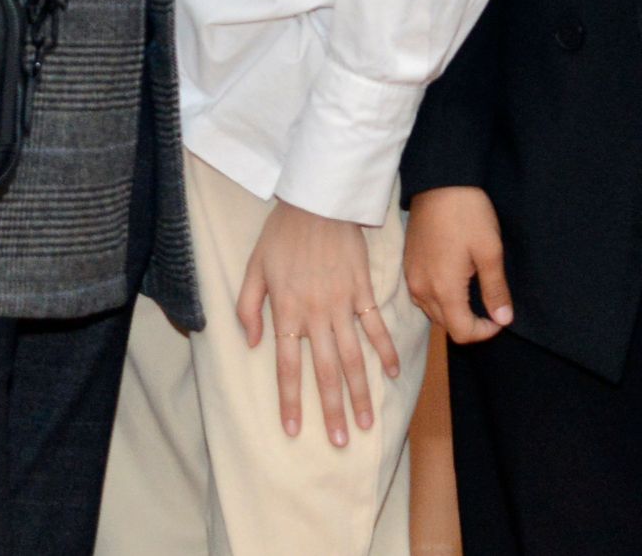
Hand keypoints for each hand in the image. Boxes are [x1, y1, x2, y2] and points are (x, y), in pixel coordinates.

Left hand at [239, 199, 402, 446]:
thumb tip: (252, 343)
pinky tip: (391, 375)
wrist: (318, 200)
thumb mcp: (254, 268)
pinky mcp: (363, 291)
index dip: (290, 401)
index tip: (294, 430)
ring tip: (365, 422)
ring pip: (353, 357)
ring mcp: (342, 304)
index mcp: (287, 311)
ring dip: (360, 392)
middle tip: (339, 441)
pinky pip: (376, 326)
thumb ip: (249, 307)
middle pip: (325, 371)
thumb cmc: (282, 234)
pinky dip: (385, 351)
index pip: (288, 367)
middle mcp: (316, 314)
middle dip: (332, 410)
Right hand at [401, 185, 512, 344]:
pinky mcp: (408, 266)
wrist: (439, 182)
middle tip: (490, 304)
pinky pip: (423, 296)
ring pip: (433, 312)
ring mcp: (411, 278)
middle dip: (470, 323)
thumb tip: (504, 320)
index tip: (499, 317)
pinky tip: (455, 280)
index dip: (484, 333)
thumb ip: (495, 289)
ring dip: (454, 312)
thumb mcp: (490, 251)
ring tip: (474, 292)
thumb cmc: (468, 214)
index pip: (462, 332)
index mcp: (443, 289)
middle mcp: (421, 289)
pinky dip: (440, 299)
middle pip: (446, 326)